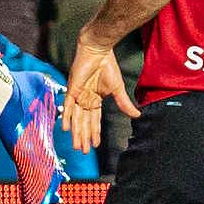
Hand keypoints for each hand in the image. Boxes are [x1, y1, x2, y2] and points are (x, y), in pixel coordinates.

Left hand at [61, 36, 139, 152]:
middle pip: (84, 123)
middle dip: (84, 138)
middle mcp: (84, 100)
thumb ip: (124, 103)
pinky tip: (65, 128)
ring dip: (77, 133)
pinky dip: (66, 117)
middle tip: (84, 152)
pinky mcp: (72, 89)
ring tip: (77, 146)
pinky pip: (67, 106)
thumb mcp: (117, 89)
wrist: (99, 52)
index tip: (95, 146)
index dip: (94, 133)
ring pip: (76, 118)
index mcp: (94, 100)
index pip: (94, 121)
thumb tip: (137, 115)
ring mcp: (77, 95)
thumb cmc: (107, 67)